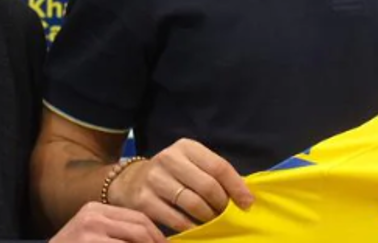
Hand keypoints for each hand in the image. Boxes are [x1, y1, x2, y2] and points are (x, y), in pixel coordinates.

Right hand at [50, 202, 166, 242]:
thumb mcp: (92, 235)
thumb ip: (117, 233)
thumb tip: (154, 240)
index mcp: (96, 209)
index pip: (137, 217)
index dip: (156, 233)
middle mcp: (93, 216)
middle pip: (139, 227)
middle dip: (156, 242)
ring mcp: (89, 231)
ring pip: (133, 240)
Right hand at [107, 139, 253, 231]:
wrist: (130, 181)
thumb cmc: (172, 174)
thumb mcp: (190, 164)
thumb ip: (213, 174)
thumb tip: (244, 197)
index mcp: (187, 147)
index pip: (219, 166)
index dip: (236, 187)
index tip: (247, 204)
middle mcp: (169, 159)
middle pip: (207, 186)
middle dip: (222, 205)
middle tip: (227, 215)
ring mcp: (155, 179)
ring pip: (192, 204)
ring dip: (208, 218)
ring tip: (213, 223)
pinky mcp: (143, 200)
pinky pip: (174, 219)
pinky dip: (190, 227)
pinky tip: (196, 230)